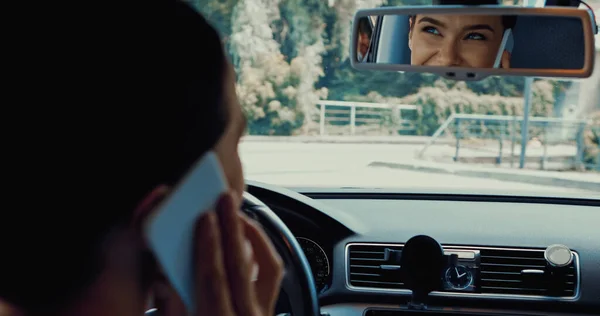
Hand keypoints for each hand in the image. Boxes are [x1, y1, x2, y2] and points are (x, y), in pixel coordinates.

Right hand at [154, 192, 283, 315]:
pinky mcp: (270, 313)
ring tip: (239, 215)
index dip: (207, 245)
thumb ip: (175, 308)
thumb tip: (168, 277)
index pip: (214, 277)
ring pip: (267, 267)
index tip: (204, 218)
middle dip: (233, 227)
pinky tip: (252, 241)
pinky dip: (264, 253)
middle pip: (242, 265)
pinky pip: (274, 276)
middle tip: (225, 200)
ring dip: (254, 236)